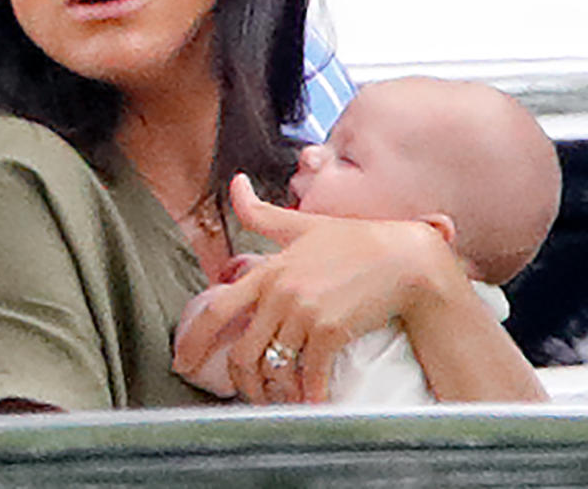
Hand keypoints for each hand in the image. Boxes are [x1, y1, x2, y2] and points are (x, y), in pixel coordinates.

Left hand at [173, 173, 457, 404]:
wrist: (404, 258)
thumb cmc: (354, 241)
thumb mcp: (302, 224)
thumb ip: (262, 213)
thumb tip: (236, 182)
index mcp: (268, 270)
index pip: (216, 309)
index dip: (193, 340)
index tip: (182, 362)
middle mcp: (280, 292)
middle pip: (242, 352)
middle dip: (241, 382)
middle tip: (249, 395)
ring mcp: (304, 312)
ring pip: (272, 369)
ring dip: (272, 394)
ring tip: (280, 401)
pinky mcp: (331, 331)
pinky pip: (308, 376)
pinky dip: (307, 397)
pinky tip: (312, 404)